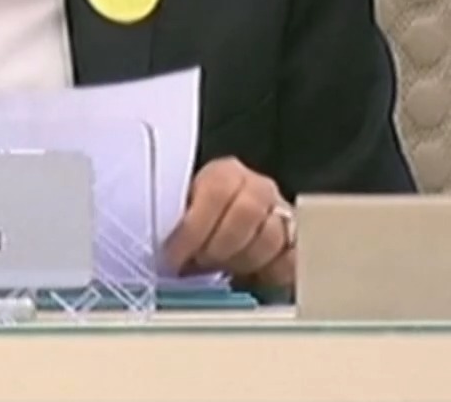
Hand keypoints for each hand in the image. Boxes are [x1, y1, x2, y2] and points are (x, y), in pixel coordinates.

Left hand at [162, 157, 295, 285]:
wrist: (221, 239)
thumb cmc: (194, 229)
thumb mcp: (178, 219)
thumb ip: (170, 225)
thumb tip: (153, 250)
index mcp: (225, 174)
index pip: (216, 192)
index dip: (193, 229)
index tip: (174, 257)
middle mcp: (258, 187)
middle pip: (248, 212)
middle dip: (219, 246)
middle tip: (201, 263)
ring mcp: (281, 213)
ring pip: (272, 237)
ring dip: (241, 262)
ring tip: (222, 269)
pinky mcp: (296, 243)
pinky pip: (292, 259)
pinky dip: (270, 274)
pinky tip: (250, 278)